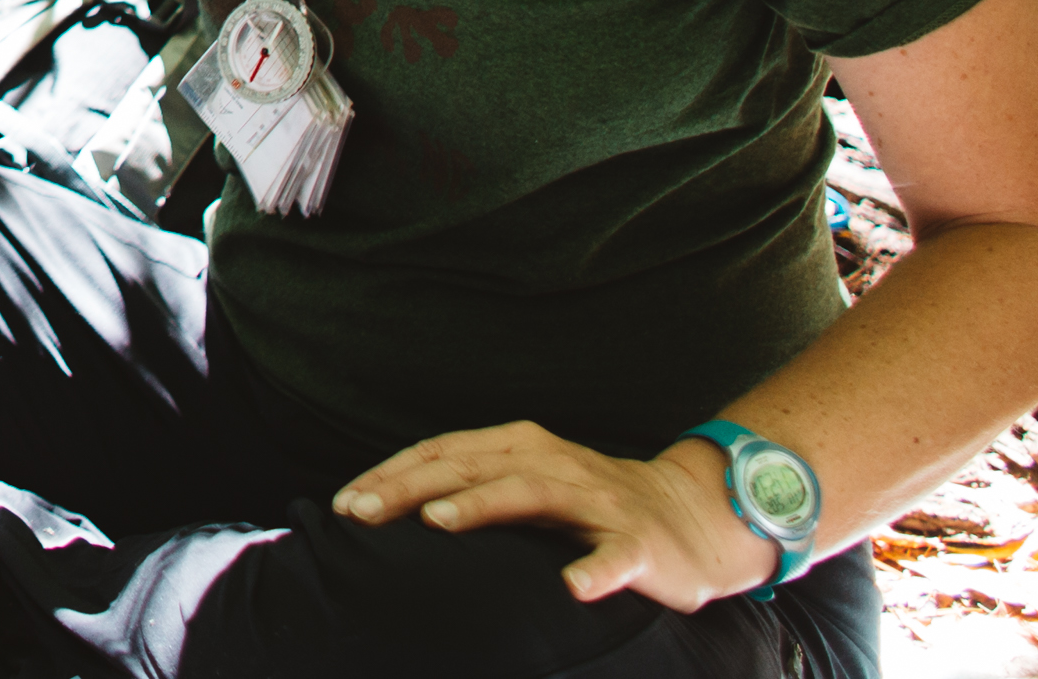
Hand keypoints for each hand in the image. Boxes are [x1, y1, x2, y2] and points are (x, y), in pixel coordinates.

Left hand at [332, 422, 774, 611]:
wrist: (695, 517)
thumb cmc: (592, 505)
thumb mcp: (528, 484)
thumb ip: (474, 489)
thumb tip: (393, 512)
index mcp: (521, 449)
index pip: (442, 453)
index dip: (390, 475)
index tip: (342, 504)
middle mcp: (553, 464)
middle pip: (472, 466)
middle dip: (411, 487)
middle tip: (360, 513)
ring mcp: (597, 502)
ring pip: (532, 493)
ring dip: (483, 505)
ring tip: (438, 522)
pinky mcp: (639, 544)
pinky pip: (616, 557)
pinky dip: (595, 570)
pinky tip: (573, 588)